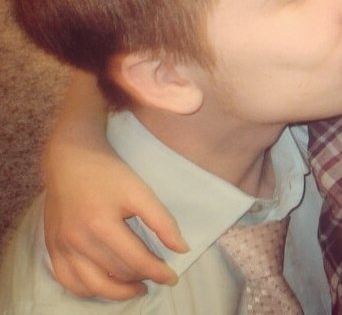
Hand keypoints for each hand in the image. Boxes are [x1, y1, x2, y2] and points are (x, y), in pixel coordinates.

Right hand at [42, 70, 187, 299]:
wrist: (70, 159)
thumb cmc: (109, 173)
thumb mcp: (140, 191)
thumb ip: (162, 221)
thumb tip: (181, 249)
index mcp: (101, 224)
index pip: (136, 260)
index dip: (158, 272)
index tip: (172, 277)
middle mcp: (78, 239)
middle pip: (116, 272)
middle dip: (141, 278)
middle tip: (156, 276)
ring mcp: (61, 246)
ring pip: (92, 285)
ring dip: (117, 291)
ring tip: (136, 287)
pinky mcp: (51, 247)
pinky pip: (68, 281)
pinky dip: (88, 290)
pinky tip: (106, 285)